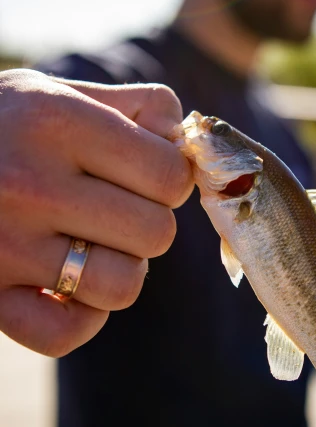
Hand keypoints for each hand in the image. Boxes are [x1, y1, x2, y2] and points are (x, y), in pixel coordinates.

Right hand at [0, 69, 192, 355]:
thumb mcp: (55, 92)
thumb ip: (133, 108)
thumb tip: (187, 145)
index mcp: (55, 121)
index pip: (170, 176)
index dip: (168, 180)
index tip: (142, 177)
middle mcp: (29, 184)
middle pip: (156, 233)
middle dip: (146, 223)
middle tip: (111, 211)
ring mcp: (3, 246)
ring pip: (122, 286)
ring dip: (120, 270)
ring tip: (90, 246)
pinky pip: (67, 334)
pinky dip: (81, 318)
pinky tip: (67, 287)